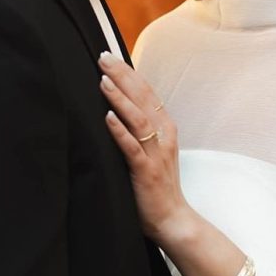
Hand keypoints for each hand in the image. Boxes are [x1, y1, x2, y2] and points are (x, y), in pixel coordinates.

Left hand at [98, 52, 193, 246]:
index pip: (147, 92)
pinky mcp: (146, 170)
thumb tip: (118, 108)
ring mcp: (156, 153)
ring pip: (138, 117)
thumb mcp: (152, 150)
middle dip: (122, 75)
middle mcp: (164, 135)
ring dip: (120, 97)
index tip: (111, 56)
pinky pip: (132, 147)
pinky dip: (120, 130)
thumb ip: (141, 129)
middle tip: (103, 56)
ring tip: (103, 80)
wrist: (173, 219)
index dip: (129, 73)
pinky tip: (108, 117)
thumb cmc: (157, 185)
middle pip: (143, 97)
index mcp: (165, 128)